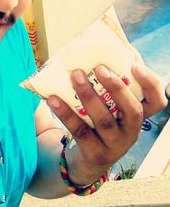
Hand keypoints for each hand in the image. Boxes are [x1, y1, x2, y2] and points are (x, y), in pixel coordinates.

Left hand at [47, 63, 166, 185]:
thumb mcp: (109, 106)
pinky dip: (66, 114)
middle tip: (99, 68)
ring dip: (89, 97)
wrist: (88, 158)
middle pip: (133, 111)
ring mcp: (114, 145)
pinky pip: (80, 131)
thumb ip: (109, 83)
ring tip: (75, 76)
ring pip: (104, 121)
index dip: (151, 84)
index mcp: (137, 115)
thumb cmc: (99, 120)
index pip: (157, 102)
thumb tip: (102, 50)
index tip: (135, 66)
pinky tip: (53, 99)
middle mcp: (131, 131)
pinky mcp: (95, 153)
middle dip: (117, 88)